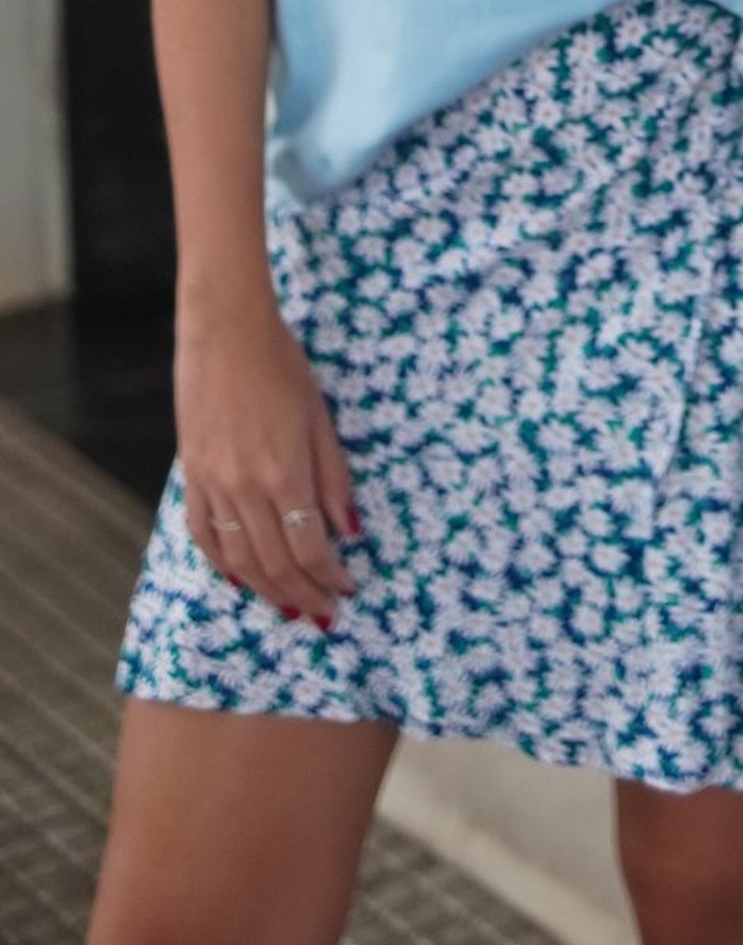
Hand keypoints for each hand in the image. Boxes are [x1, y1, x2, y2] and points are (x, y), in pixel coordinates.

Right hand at [176, 290, 357, 625]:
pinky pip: (204, 534)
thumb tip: (349, 530)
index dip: (330, 576)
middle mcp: (246, 488)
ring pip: (239, 559)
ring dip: (266, 589)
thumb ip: (334, 477)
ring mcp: (212, 484)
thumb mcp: (321, 417)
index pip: (310, 548)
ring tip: (288, 606)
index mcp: (285, 473)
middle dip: (304, 593)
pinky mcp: (191, 475)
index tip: (347, 587)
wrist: (224, 331)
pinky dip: (222, 563)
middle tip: (324, 613)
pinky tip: (239, 578)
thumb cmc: (283, 365)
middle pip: (276, 563)